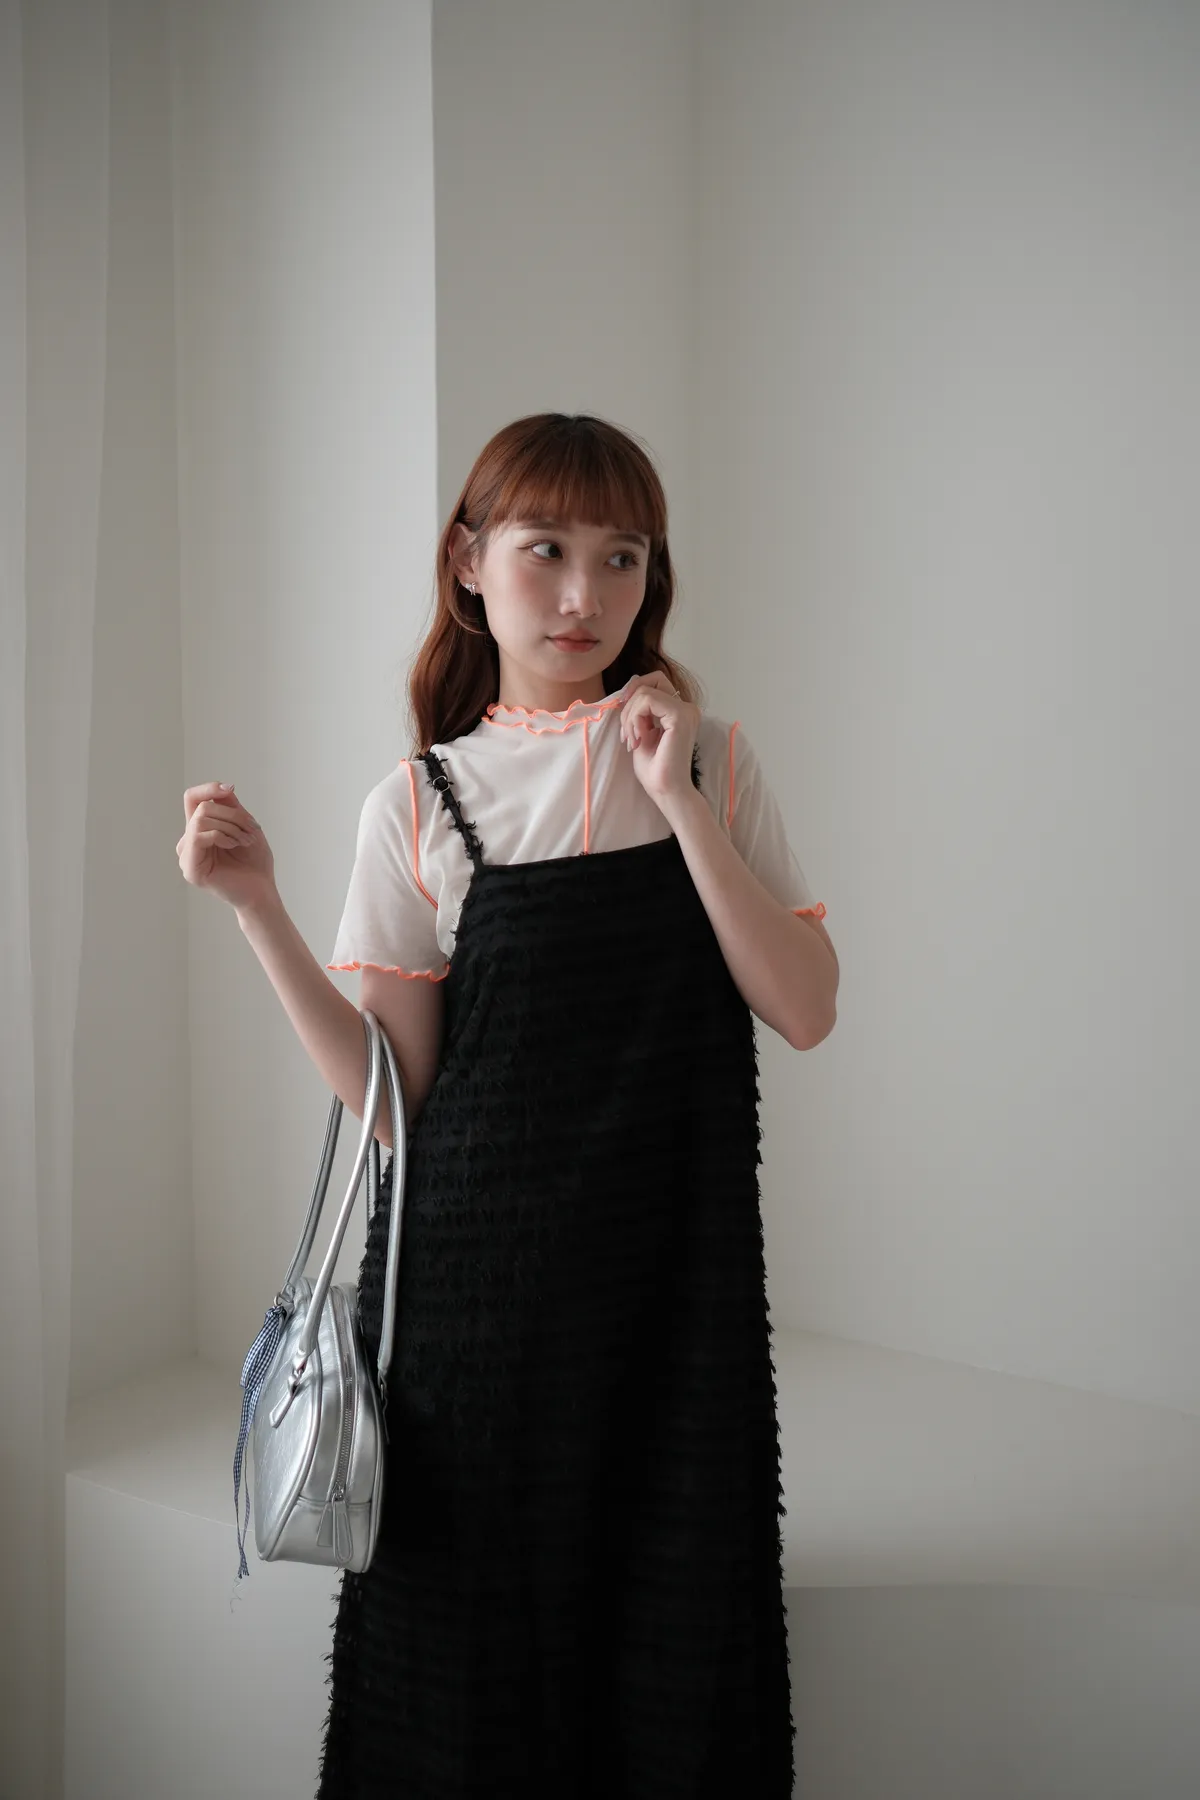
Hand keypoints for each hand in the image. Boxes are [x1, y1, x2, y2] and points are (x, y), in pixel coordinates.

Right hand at [177, 782, 277, 915]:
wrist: (262, 890)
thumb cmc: (255, 862)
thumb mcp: (245, 824)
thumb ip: (230, 806)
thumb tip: (222, 786)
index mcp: (199, 830)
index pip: (193, 799)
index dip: (208, 788)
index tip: (230, 788)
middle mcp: (189, 842)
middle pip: (202, 807)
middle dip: (233, 814)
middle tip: (252, 830)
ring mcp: (187, 856)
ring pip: (201, 819)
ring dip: (230, 826)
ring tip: (245, 840)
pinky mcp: (190, 868)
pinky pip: (198, 836)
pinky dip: (221, 835)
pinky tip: (233, 846)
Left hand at [618, 672, 701, 816]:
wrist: (666, 791)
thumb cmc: (655, 770)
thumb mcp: (642, 733)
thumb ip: (639, 712)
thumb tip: (627, 694)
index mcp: (680, 711)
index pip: (655, 683)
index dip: (634, 695)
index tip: (626, 723)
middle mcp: (687, 708)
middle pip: (652, 680)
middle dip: (630, 701)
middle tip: (626, 731)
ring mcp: (686, 710)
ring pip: (645, 691)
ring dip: (629, 716)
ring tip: (631, 740)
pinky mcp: (680, 716)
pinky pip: (647, 700)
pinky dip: (634, 718)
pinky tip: (638, 739)